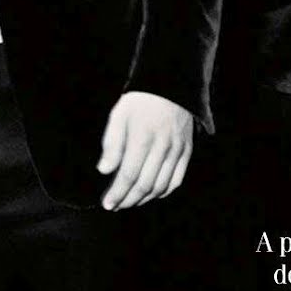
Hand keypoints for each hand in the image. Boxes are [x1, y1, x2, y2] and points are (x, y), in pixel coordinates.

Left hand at [97, 91, 193, 209]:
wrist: (170, 84)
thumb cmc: (139, 101)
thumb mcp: (119, 116)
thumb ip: (111, 144)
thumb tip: (104, 170)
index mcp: (142, 137)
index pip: (128, 174)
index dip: (117, 193)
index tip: (107, 203)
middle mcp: (162, 146)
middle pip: (144, 184)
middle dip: (128, 200)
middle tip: (116, 206)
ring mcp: (177, 149)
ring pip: (161, 185)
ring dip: (144, 199)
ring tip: (131, 202)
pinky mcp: (187, 150)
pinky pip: (177, 179)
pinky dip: (164, 192)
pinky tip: (152, 194)